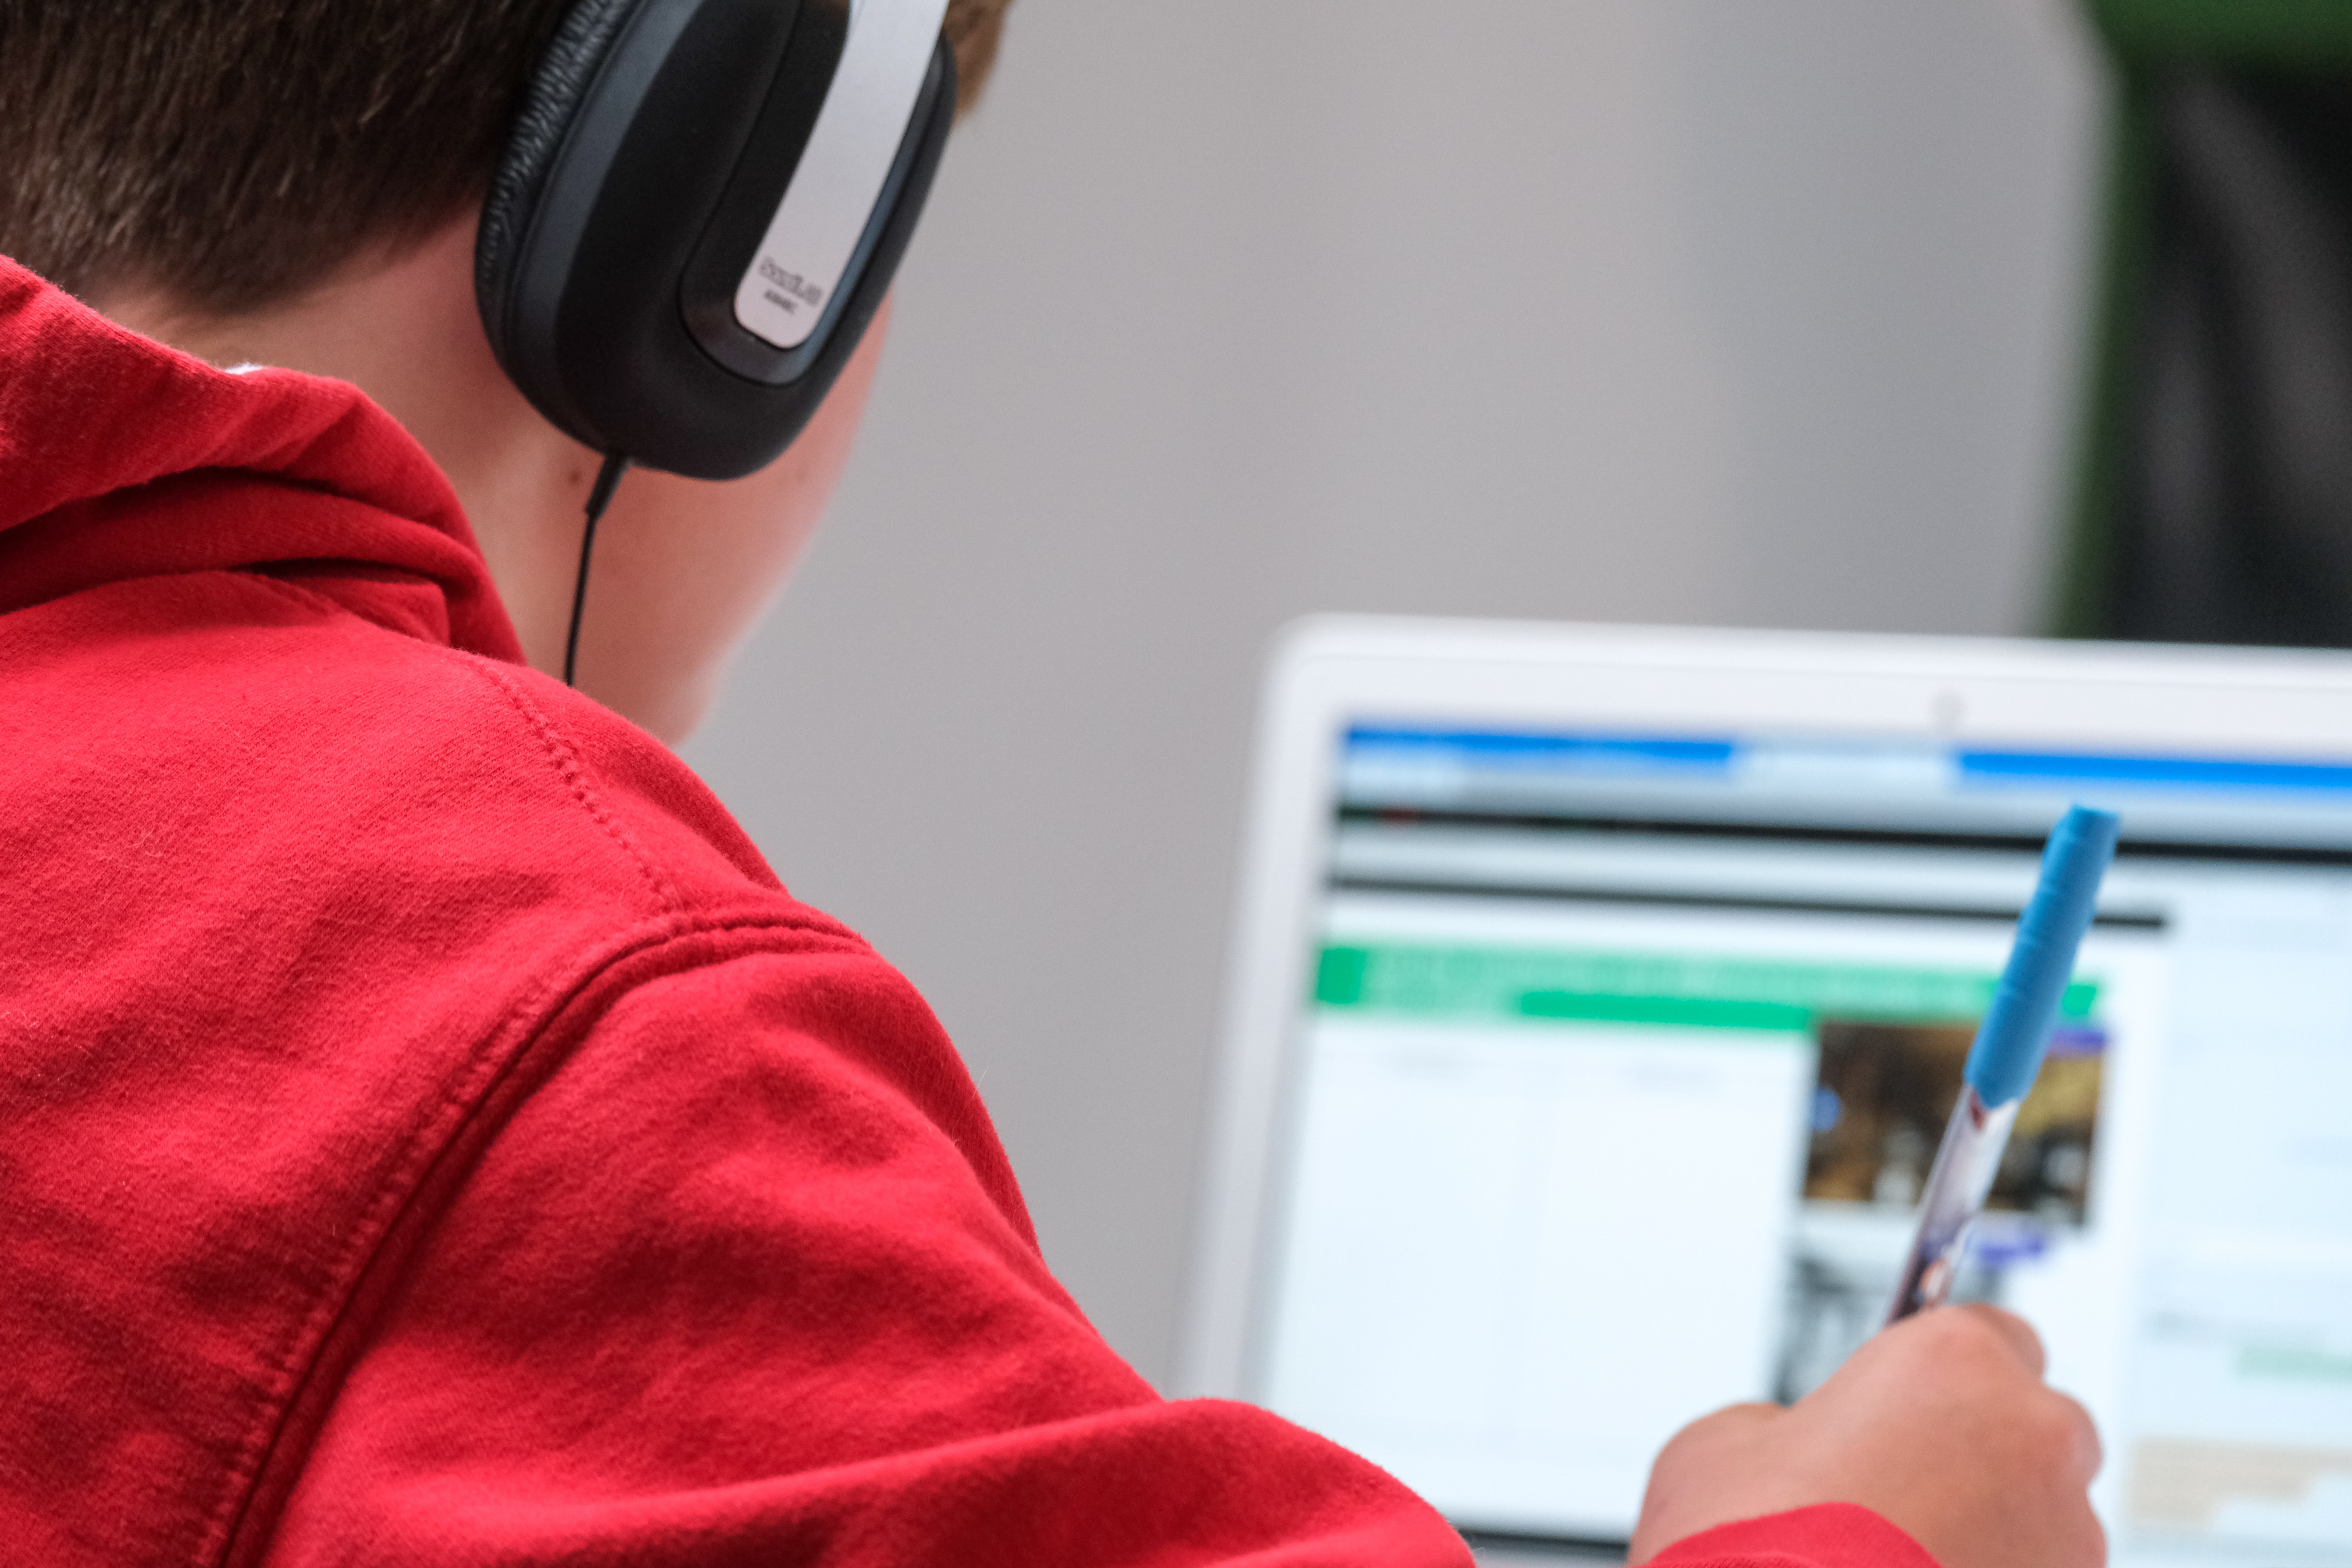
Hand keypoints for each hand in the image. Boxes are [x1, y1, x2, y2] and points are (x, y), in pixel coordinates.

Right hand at [1628, 1305, 2103, 1567]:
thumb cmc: (1750, 1551)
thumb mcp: (1723, 1444)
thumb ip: (1787, 1426)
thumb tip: (1799, 1451)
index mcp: (1954, 1362)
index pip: (1996, 1333)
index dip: (1946, 1372)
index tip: (1912, 1400)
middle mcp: (2032, 1436)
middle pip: (2036, 1426)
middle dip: (1983, 1451)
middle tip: (1901, 1488)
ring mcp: (2068, 1536)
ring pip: (2047, 1520)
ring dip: (1993, 1533)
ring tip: (1898, 1564)